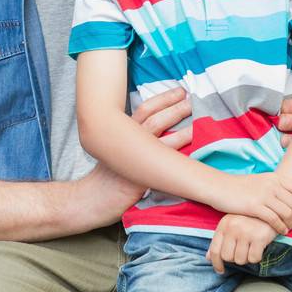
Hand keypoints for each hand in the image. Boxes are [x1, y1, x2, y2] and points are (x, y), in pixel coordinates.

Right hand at [71, 88, 191, 227]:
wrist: (91, 199)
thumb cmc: (105, 177)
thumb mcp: (115, 150)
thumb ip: (131, 139)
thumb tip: (155, 131)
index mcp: (123, 132)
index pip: (145, 109)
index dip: (164, 99)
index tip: (180, 91)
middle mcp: (131, 142)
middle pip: (156, 119)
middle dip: (176, 108)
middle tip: (193, 100)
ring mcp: (137, 160)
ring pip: (164, 140)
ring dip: (184, 130)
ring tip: (199, 122)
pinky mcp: (143, 179)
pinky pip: (167, 167)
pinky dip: (182, 160)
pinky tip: (196, 156)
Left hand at [207, 214, 276, 275]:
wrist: (273, 211)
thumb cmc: (250, 221)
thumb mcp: (232, 226)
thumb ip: (220, 241)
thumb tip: (209, 258)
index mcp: (224, 224)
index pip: (215, 250)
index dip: (216, 263)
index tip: (220, 270)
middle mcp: (233, 227)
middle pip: (227, 257)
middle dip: (235, 258)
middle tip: (243, 251)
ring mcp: (245, 232)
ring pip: (240, 260)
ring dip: (246, 258)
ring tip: (251, 247)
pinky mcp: (259, 238)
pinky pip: (253, 259)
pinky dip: (257, 257)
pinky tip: (259, 248)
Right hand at [211, 171, 291, 231]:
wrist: (219, 187)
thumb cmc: (238, 187)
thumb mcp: (259, 181)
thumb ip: (274, 187)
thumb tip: (287, 196)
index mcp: (274, 178)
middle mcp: (271, 185)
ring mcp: (263, 195)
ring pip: (287, 212)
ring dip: (290, 223)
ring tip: (288, 228)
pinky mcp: (255, 206)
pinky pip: (274, 219)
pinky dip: (280, 227)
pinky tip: (280, 231)